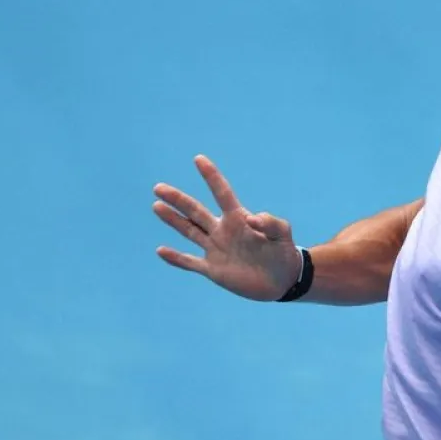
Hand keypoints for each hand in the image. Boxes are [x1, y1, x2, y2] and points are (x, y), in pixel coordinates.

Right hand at [152, 155, 303, 300]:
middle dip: (178, 199)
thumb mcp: (283, 234)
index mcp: (238, 219)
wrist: (282, 280)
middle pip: (195, 211)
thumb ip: (272, 224)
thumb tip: (252, 219)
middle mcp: (222, 231)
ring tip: (157, 206)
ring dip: (173, 220)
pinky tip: (160, 251)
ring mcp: (216, 249)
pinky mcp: (213, 269)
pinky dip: (175, 258)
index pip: (222, 193)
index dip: (211, 176)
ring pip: (189, 231)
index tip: (199, 159)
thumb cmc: (283, 252)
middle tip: (158, 187)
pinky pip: (190, 262)